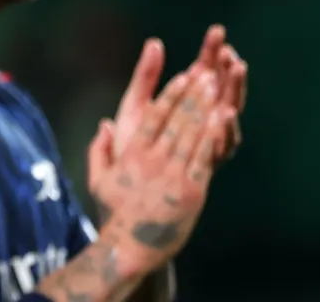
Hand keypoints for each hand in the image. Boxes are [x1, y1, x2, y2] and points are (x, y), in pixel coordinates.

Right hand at [86, 69, 233, 274]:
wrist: (132, 246)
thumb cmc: (115, 214)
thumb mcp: (98, 180)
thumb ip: (99, 150)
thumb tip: (104, 124)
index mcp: (133, 154)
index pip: (154, 116)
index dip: (170, 94)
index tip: (182, 77)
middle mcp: (154, 160)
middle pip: (177, 120)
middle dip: (192, 94)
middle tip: (205, 73)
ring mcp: (174, 174)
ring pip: (192, 134)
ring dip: (205, 109)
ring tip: (215, 89)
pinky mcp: (192, 190)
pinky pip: (204, 157)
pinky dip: (213, 136)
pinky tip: (221, 120)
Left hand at [110, 28, 246, 166]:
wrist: (127, 192)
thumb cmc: (130, 147)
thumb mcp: (134, 107)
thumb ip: (145, 77)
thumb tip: (155, 43)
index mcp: (184, 104)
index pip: (203, 70)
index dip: (211, 51)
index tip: (218, 32)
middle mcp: (200, 122)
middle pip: (220, 88)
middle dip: (227, 68)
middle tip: (232, 49)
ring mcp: (205, 141)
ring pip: (227, 111)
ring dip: (233, 90)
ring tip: (236, 69)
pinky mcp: (205, 163)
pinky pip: (220, 144)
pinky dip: (224, 129)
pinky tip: (225, 112)